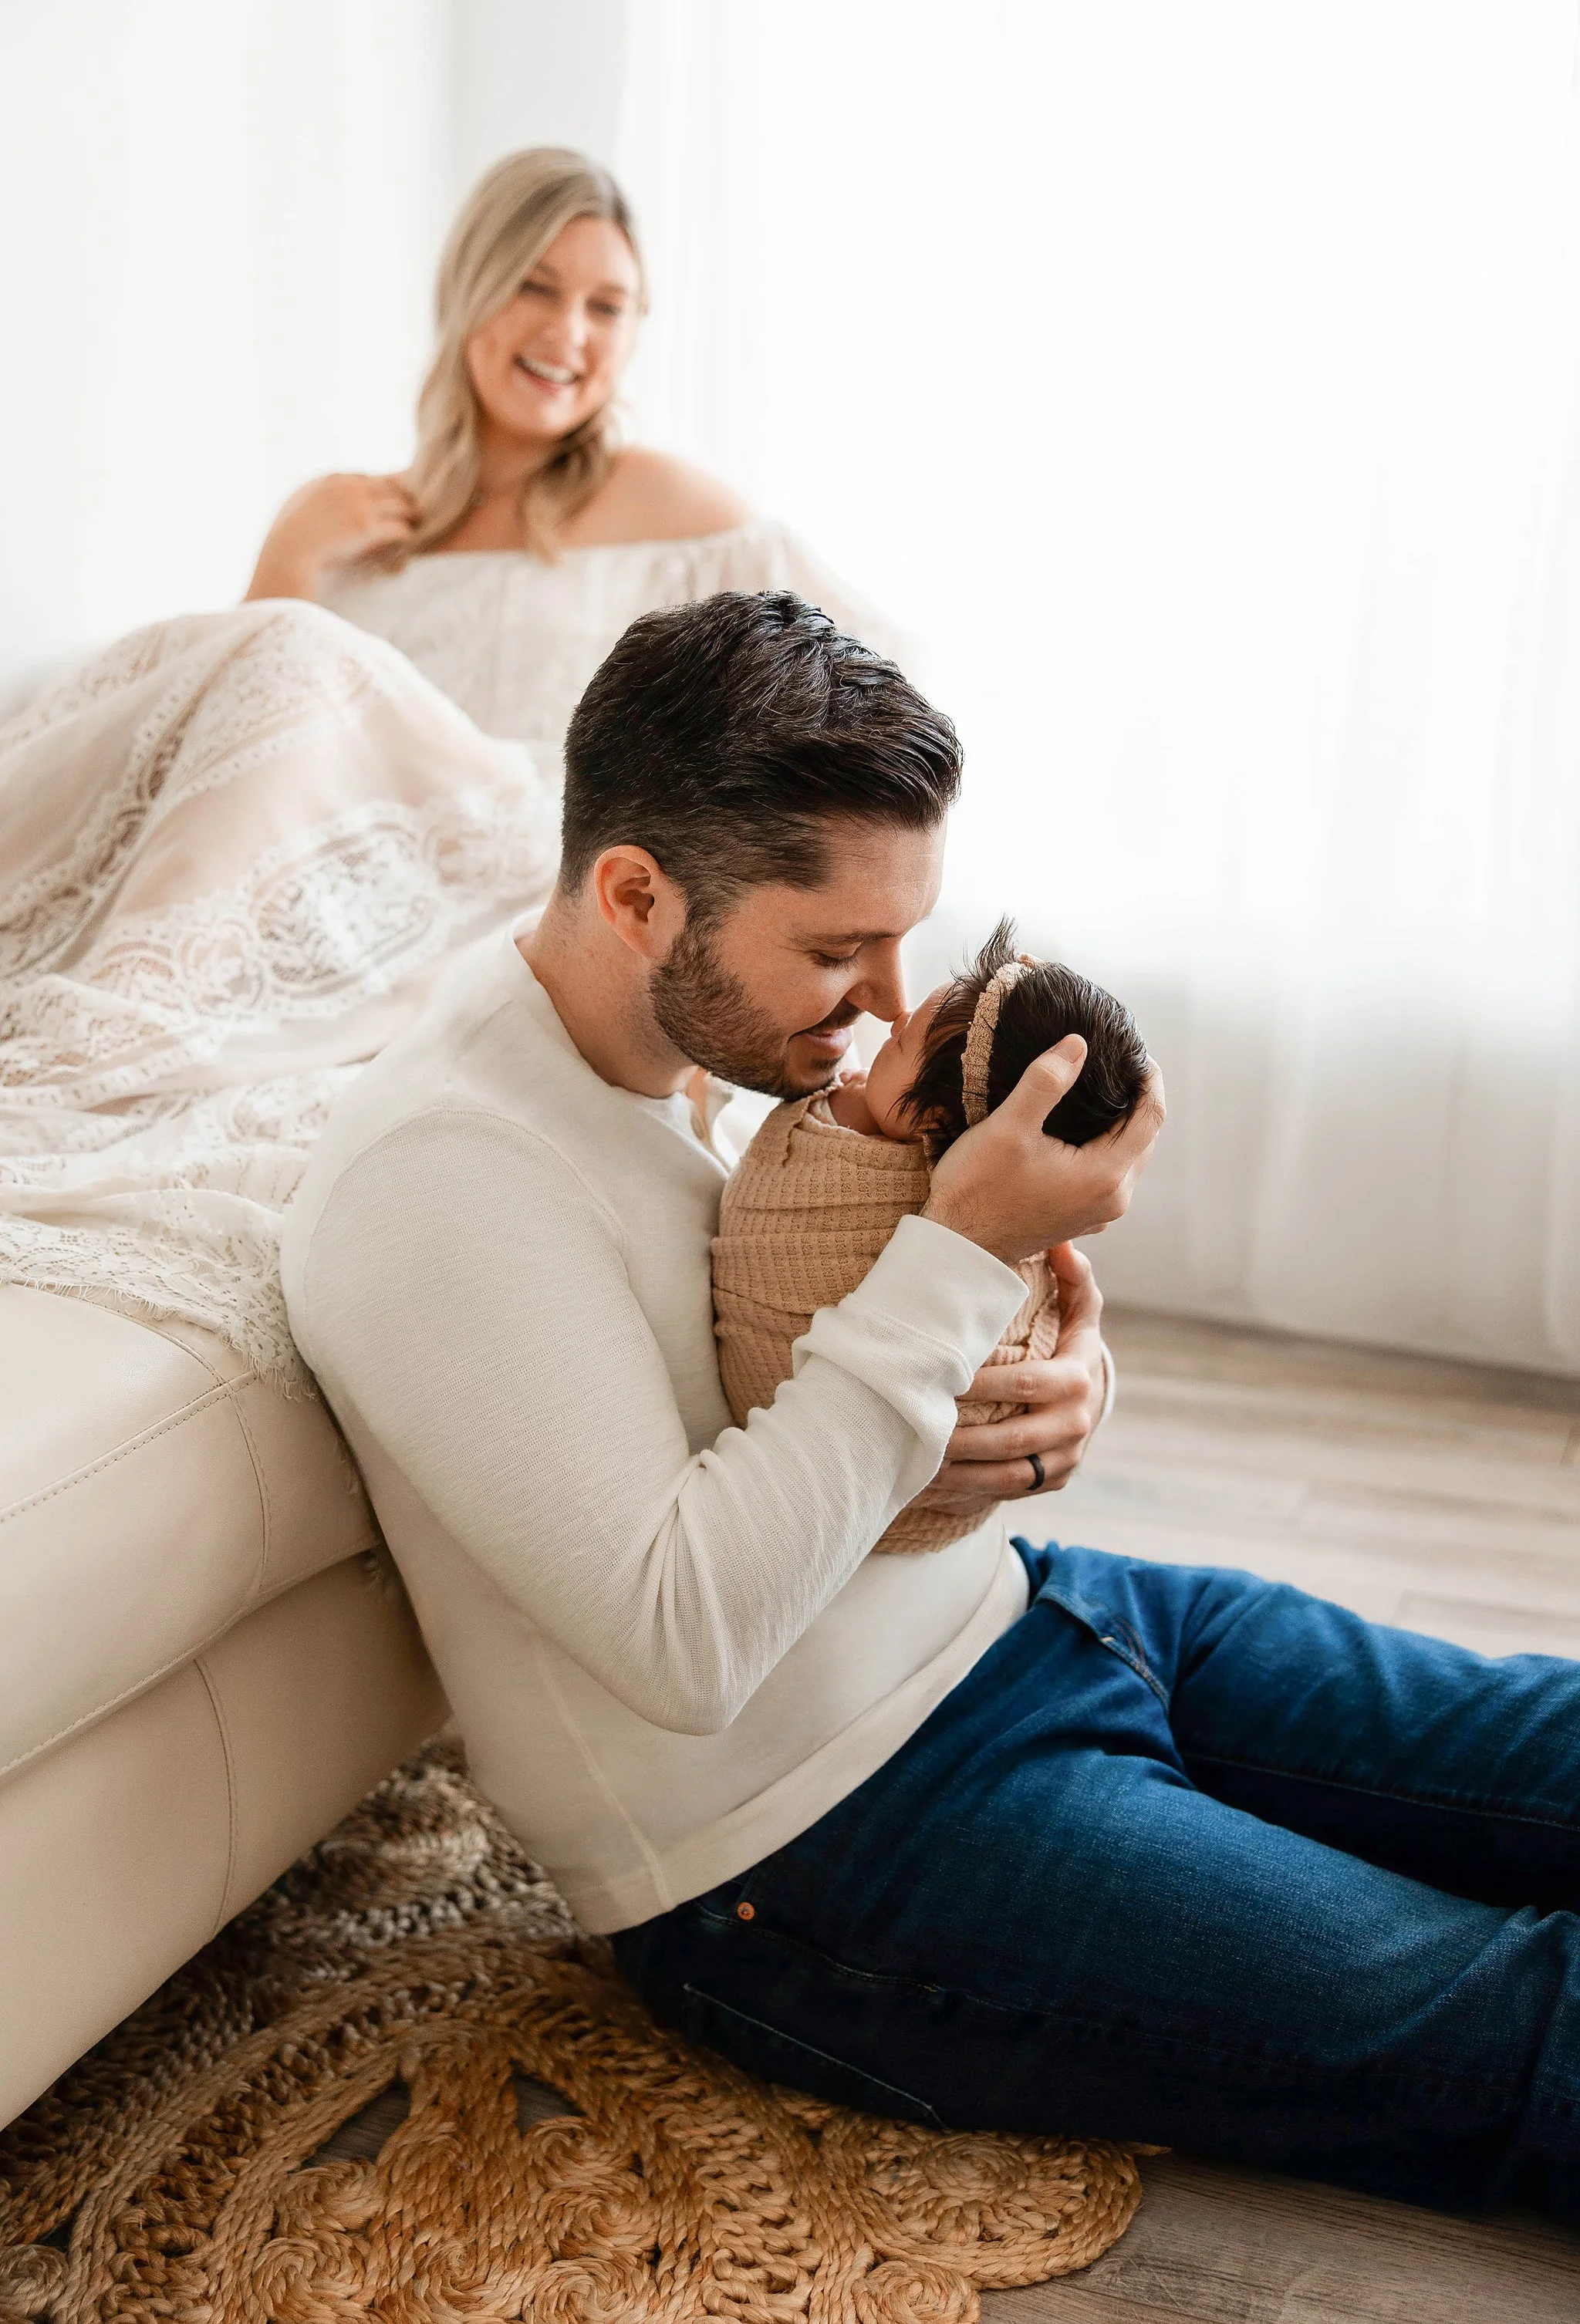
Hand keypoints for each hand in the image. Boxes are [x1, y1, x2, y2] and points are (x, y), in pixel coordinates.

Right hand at [245, 472, 418, 600]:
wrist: (285, 554)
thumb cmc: (287, 539)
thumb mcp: (298, 508)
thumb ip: (315, 501)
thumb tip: (323, 511)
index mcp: (331, 479)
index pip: (367, 478)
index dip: (382, 489)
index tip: (391, 499)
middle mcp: (348, 486)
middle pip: (391, 485)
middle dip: (404, 498)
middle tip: (415, 510)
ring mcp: (359, 505)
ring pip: (401, 504)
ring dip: (410, 515)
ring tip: (416, 524)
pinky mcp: (367, 526)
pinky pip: (399, 527)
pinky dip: (406, 534)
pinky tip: (409, 540)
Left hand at [911, 1244, 1107, 1515]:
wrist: (1093, 1398)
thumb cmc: (1071, 1343)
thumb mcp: (1080, 1308)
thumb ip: (1073, 1277)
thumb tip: (1062, 1245)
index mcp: (1079, 1377)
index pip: (1027, 1381)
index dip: (983, 1383)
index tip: (942, 1375)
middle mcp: (1075, 1423)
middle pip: (1010, 1437)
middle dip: (961, 1436)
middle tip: (915, 1424)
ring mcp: (1064, 1458)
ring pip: (1007, 1475)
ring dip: (959, 1473)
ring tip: (917, 1461)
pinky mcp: (1050, 1482)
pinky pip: (1006, 1493)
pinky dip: (967, 1491)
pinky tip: (930, 1485)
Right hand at [922, 1039, 1163, 1263]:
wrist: (958, 1248)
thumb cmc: (978, 1190)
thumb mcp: (1008, 1127)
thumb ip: (1045, 1081)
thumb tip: (1077, 1044)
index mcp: (1104, 1175)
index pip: (1151, 1117)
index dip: (1150, 1079)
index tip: (1137, 1051)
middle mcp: (1112, 1199)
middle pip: (1145, 1138)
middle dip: (1139, 1098)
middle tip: (1121, 1063)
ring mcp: (1099, 1213)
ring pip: (1129, 1157)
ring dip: (1124, 1124)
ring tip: (1103, 1090)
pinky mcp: (1081, 1218)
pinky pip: (1110, 1175)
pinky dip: (1108, 1147)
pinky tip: (1084, 1130)